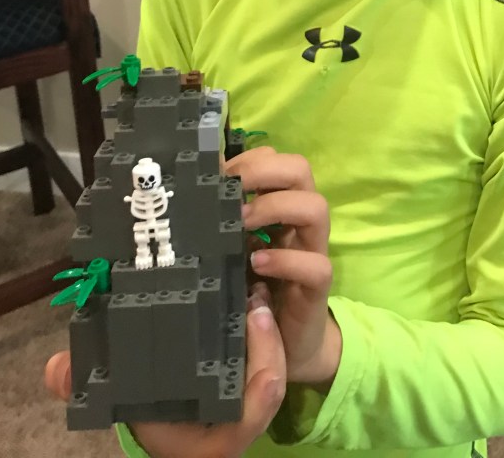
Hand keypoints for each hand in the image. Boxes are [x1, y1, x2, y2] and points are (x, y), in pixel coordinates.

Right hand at [45, 287, 284, 457]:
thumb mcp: (115, 402)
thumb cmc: (144, 410)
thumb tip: (56, 370)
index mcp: (210, 440)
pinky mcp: (250, 372)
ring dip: (270, 333)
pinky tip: (253, 293)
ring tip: (255, 293)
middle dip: (270, 347)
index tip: (261, 370)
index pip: (245, 423)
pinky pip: (268, 355)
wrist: (168, 420)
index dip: (258, 399)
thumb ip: (85, 387)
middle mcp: (235, 420)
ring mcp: (248, 396)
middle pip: (269, 389)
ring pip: (273, 369)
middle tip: (255, 305)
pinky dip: (265, 328)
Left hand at [226, 146, 340, 388]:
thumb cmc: (252, 288)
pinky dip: (285, 260)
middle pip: (300, 169)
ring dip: (275, 207)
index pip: (276, 159)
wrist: (286, 344)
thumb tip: (186, 193)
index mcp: (280, 205)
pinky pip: (316, 265)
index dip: (248, 160)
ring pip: (316, 207)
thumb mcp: (232, 250)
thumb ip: (221, 223)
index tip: (217, 176)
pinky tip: (258, 265)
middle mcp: (299, 220)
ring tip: (243, 223)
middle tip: (232, 191)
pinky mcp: (316, 287)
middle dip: (263, 171)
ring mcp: (312, 251)